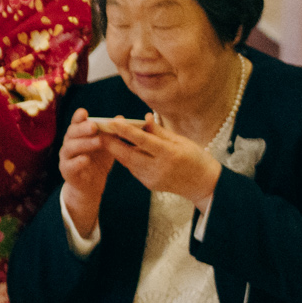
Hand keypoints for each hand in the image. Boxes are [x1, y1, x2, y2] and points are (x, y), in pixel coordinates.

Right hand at [57, 113, 116, 240]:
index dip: (78, 118)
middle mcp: (69, 144)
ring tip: (98, 141)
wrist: (90, 186)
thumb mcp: (107, 146)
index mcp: (78, 136)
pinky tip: (86, 159)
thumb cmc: (98, 162)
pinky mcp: (67, 171)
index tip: (84, 112)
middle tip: (94, 126)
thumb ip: (112, 133)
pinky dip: (77, 162)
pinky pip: (70, 165)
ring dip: (84, 143)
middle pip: (71, 133)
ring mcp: (66, 158)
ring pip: (70, 148)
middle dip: (82, 129)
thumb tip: (121, 118)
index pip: (76, 123)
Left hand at [101, 114, 222, 209]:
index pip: (143, 141)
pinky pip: (132, 168)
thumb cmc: (195, 158)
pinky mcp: (148, 184)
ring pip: (127, 162)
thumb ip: (158, 131)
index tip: (112, 121)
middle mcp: (158, 168)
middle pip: (127, 154)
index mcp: (169, 154)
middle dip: (110, 142)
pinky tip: (120, 148)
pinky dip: (126, 158)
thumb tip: (143, 118)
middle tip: (97, 129)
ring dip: (115, 149)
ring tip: (105, 135)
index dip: (126, 131)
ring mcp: (152, 178)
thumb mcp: (181, 141)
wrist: (204, 184)